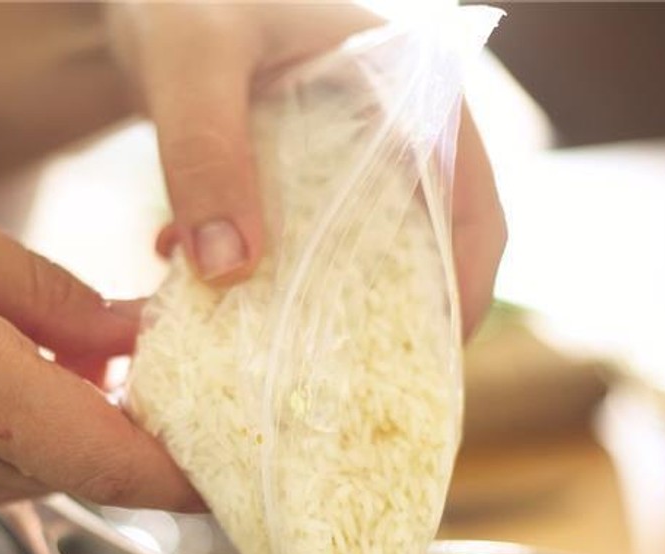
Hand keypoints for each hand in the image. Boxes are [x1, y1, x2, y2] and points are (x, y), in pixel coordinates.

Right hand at [0, 172, 199, 522]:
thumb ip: (36, 289)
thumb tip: (123, 334)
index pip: (119, 462)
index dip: (198, 477)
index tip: (252, 470)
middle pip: (92, 474)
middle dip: (147, 437)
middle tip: (183, 376)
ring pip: (41, 469)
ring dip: (80, 426)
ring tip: (89, 353)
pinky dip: (20, 428)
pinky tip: (3, 366)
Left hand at [107, 1, 504, 334]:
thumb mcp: (192, 60)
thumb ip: (205, 152)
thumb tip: (231, 271)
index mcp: (412, 84)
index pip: (472, 204)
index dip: (464, 290)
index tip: (429, 358)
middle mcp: (394, 125)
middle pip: (425, 245)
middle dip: (385, 316)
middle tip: (341, 382)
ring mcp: (348, 154)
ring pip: (360, 253)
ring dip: (313, 302)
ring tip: (260, 342)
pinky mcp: (298, 173)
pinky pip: (301, 244)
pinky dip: (260, 276)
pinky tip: (195, 283)